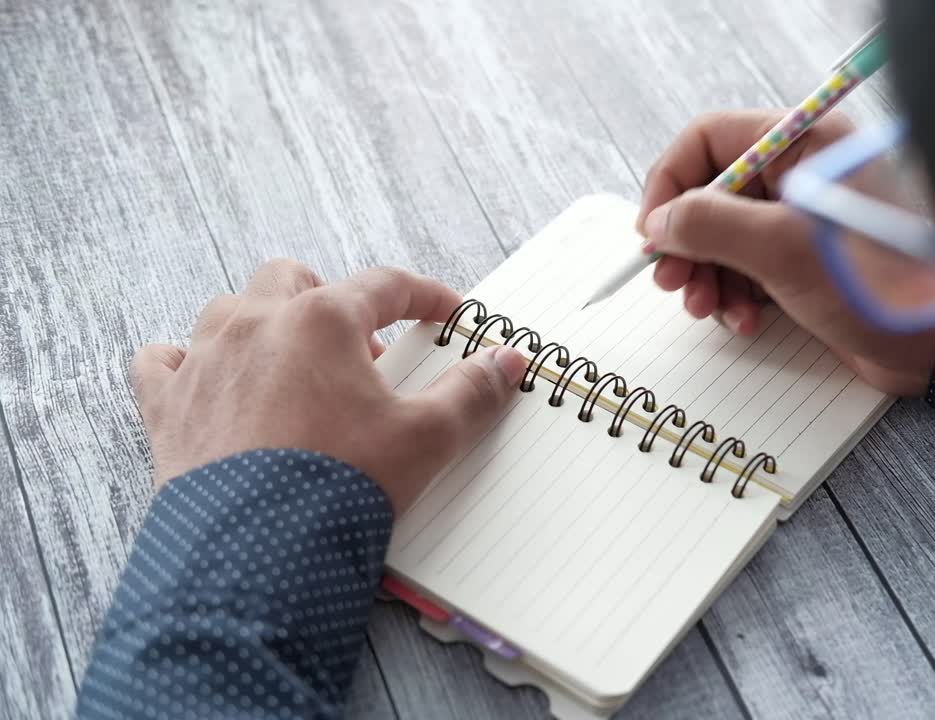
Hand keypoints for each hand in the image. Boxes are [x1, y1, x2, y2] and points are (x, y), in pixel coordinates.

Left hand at [129, 259, 527, 514]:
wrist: (256, 554)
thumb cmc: (341, 486)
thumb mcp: (426, 438)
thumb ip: (470, 393)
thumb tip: (505, 362)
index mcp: (321, 319)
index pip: (384, 284)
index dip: (424, 295)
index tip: (446, 312)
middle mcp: (256, 324)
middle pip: (293, 278)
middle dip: (330, 299)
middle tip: (362, 346)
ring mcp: (204, 361)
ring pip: (228, 310)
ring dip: (262, 324)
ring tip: (291, 364)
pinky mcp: (167, 406)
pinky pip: (161, 361)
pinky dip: (184, 363)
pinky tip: (205, 380)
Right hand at [638, 110, 934, 395]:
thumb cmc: (877, 282)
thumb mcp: (781, 248)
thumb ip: (710, 224)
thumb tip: (660, 221)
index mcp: (801, 143)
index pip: (709, 139)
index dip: (671, 182)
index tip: (652, 229)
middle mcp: (800, 173)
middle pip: (710, 192)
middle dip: (686, 239)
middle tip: (671, 280)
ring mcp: (802, 220)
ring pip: (724, 236)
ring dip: (706, 275)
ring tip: (707, 308)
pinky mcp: (806, 262)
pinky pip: (747, 268)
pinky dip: (734, 295)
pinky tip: (744, 320)